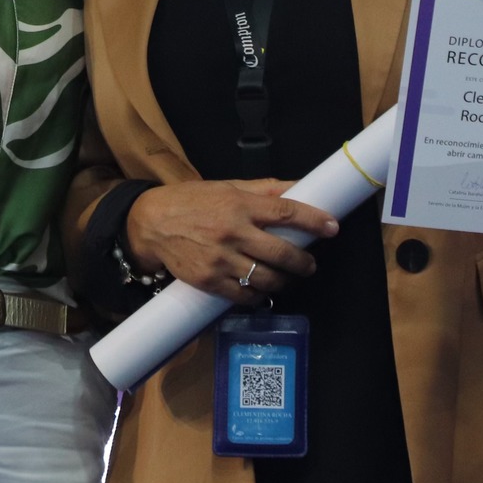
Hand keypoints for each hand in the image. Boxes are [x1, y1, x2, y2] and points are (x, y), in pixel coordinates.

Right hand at [124, 179, 337, 303]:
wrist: (150, 223)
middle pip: (282, 253)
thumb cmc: (191, 201)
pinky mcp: (209, 281)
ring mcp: (221, 260)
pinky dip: (259, 296)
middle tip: (310, 264)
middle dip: (304, 262)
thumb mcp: (227, 187)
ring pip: (267, 279)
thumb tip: (298, 186)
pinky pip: (244, 295)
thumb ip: (263, 189)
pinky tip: (262, 291)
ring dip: (285, 281)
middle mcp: (232, 233)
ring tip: (288, 278)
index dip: (314, 220)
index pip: (286, 212)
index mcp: (239, 205)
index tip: (332, 226)